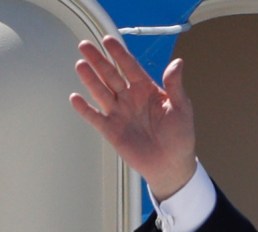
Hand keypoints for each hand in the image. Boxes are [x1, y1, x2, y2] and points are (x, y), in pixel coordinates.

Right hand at [68, 36, 198, 199]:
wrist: (171, 165)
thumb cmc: (179, 137)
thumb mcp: (182, 108)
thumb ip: (175, 86)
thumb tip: (177, 63)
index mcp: (146, 89)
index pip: (130, 67)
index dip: (119, 54)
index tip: (108, 40)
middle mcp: (130, 98)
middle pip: (111, 75)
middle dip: (98, 60)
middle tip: (85, 45)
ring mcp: (119, 113)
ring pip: (101, 92)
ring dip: (90, 79)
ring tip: (81, 65)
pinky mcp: (112, 130)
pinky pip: (95, 117)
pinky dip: (85, 109)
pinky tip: (75, 98)